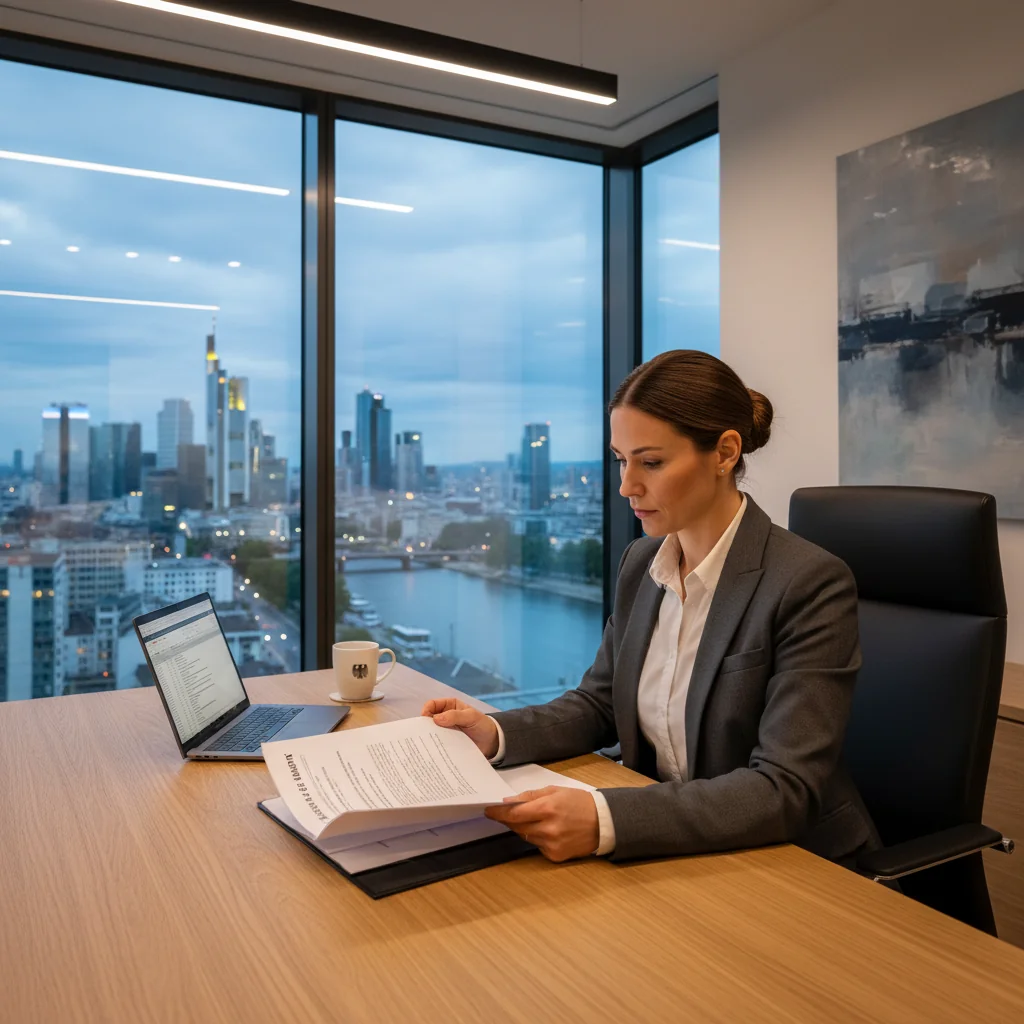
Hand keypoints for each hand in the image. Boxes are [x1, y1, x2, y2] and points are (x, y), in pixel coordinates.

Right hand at [421, 697, 498, 758]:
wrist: (492, 742)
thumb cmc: (483, 724)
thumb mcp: (471, 717)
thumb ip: (455, 716)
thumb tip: (436, 719)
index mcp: (449, 706)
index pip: (432, 705)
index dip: (426, 710)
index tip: (425, 719)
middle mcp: (445, 718)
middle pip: (429, 720)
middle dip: (424, 726)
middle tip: (421, 735)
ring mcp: (445, 731)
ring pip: (432, 734)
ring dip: (428, 739)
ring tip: (426, 747)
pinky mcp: (447, 744)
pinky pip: (438, 745)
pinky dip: (435, 748)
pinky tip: (433, 753)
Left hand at [485, 786, 599, 862]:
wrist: (603, 822)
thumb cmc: (579, 802)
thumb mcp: (555, 791)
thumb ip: (530, 796)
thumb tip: (508, 802)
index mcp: (547, 808)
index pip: (514, 813)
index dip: (498, 813)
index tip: (488, 811)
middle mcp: (548, 828)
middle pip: (517, 827)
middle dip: (510, 820)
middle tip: (506, 813)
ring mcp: (551, 844)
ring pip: (526, 837)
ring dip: (523, 828)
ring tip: (533, 819)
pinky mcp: (555, 856)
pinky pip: (537, 846)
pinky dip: (537, 838)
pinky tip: (547, 830)